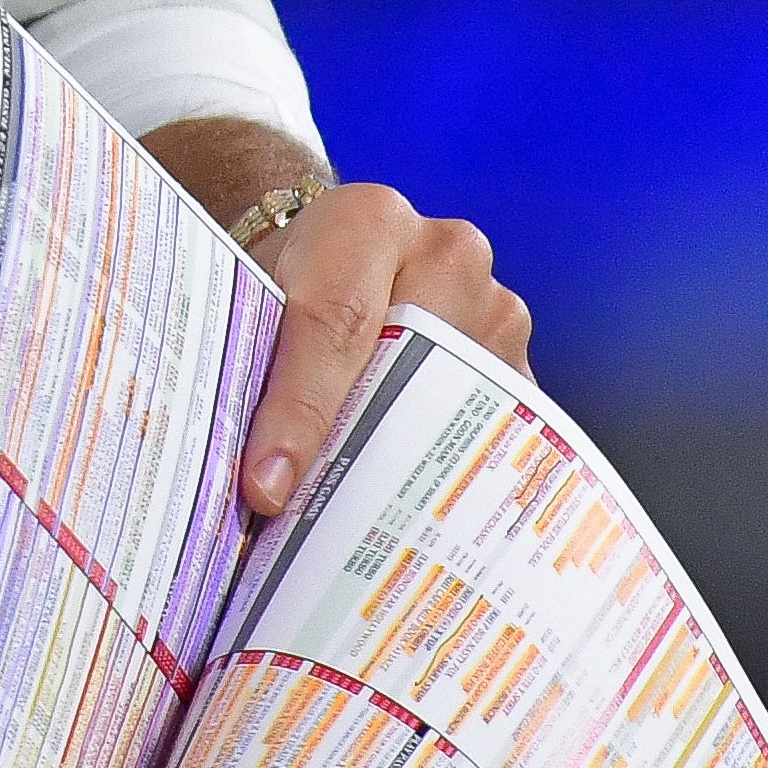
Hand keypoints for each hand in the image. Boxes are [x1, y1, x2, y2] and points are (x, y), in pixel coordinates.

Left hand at [232, 181, 527, 521]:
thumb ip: (254, 363)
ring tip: (356, 546)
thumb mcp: (258, 294)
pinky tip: (411, 530)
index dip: (297, 413)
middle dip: (354, 457)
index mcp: (369, 221)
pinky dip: (446, 481)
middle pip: (404, 373)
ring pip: (452, 410)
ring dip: (403, 479)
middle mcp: (446, 255)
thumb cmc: (288, 277)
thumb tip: (248, 480)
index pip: (332, 324)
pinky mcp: (518, 362)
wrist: (341, 247)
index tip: (267, 487)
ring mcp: (495, 308)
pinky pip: (489, 431)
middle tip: (310, 536)